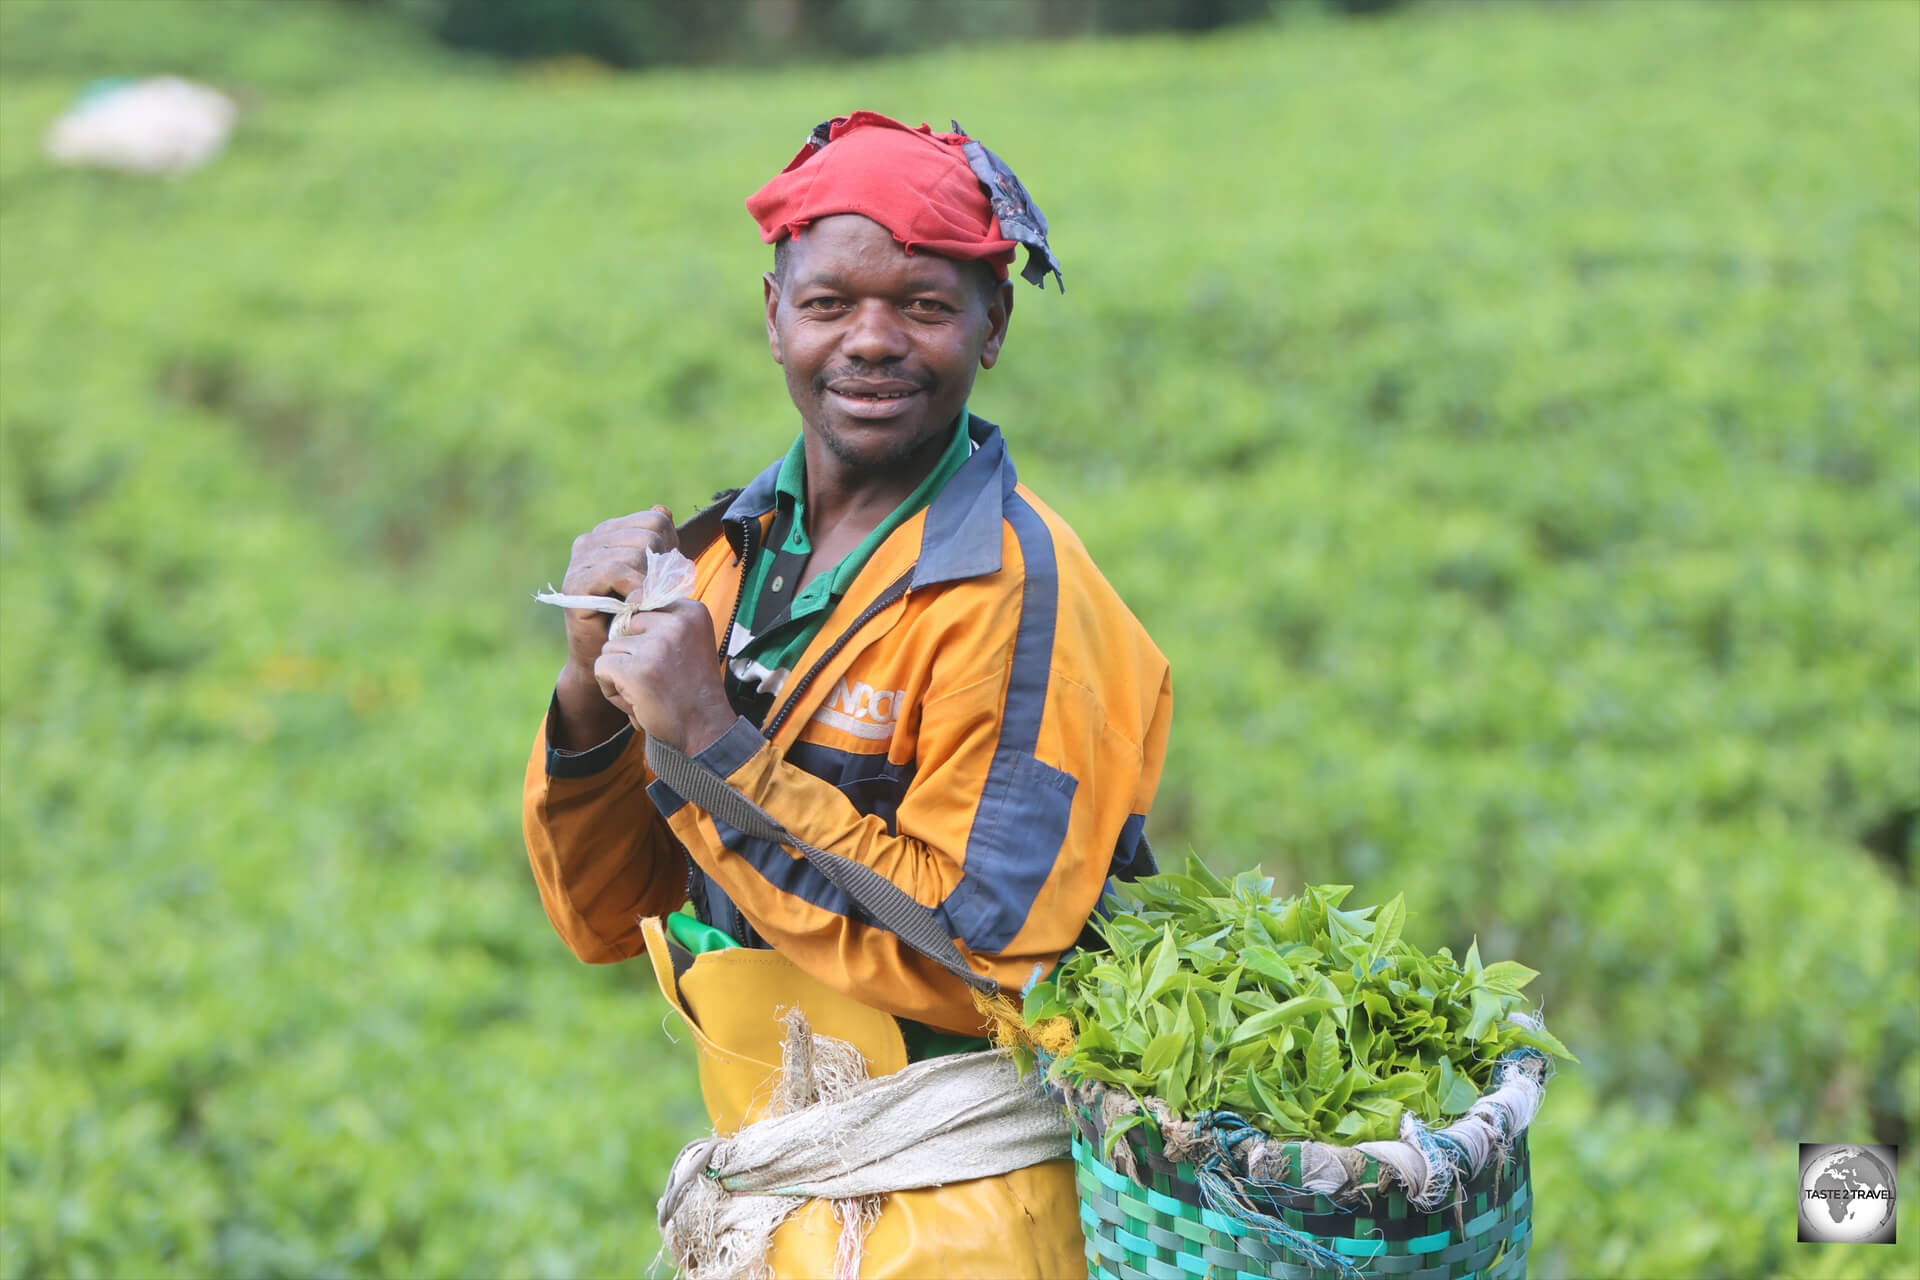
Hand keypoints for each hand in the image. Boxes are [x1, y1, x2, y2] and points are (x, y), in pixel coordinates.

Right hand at [550, 505, 675, 749]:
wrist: (612, 655)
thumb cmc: (636, 615)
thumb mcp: (656, 575)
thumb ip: (660, 543)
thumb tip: (663, 510)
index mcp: (609, 533)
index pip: (654, 520)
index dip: (669, 549)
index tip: (664, 577)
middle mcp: (590, 541)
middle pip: (647, 536)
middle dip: (660, 568)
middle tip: (656, 595)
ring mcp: (579, 561)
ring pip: (633, 554)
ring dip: (648, 583)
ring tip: (646, 603)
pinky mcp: (574, 584)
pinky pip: (614, 571)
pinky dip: (633, 588)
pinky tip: (637, 605)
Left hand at [593, 599, 736, 753]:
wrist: (706, 728)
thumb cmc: (693, 688)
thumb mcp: (691, 641)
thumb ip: (664, 622)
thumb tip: (625, 606)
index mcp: (693, 612)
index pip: (644, 603)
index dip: (643, 632)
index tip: (662, 656)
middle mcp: (676, 623)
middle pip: (626, 624)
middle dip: (630, 651)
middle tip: (653, 676)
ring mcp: (655, 646)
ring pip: (610, 647)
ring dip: (620, 671)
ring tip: (645, 690)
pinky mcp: (635, 670)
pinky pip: (601, 667)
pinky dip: (609, 687)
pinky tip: (634, 699)